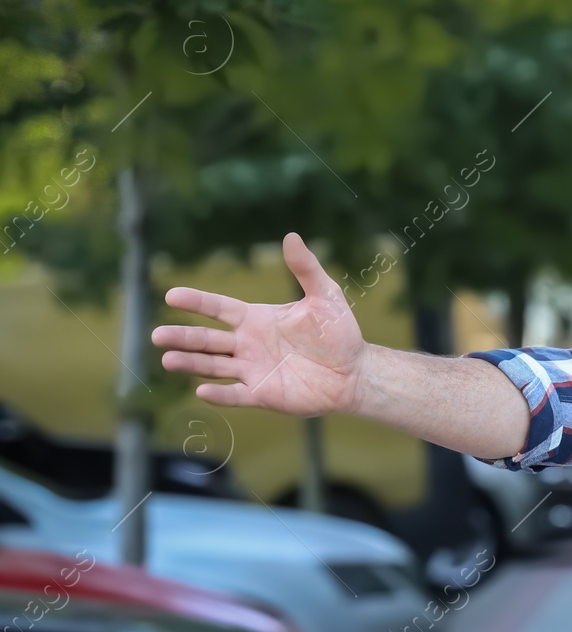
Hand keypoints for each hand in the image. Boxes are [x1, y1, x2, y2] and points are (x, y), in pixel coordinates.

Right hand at [151, 232, 368, 416]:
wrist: (354, 371)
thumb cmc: (338, 332)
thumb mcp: (324, 296)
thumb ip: (306, 268)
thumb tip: (292, 235)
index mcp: (256, 318)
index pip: (219, 308)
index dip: (196, 302)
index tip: (171, 295)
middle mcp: (247, 344)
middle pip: (208, 340)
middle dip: (183, 337)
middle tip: (157, 335)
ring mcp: (252, 369)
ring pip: (213, 366)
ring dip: (191, 364)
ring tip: (167, 360)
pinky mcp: (262, 394)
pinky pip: (235, 395)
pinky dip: (220, 394)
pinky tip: (202, 390)